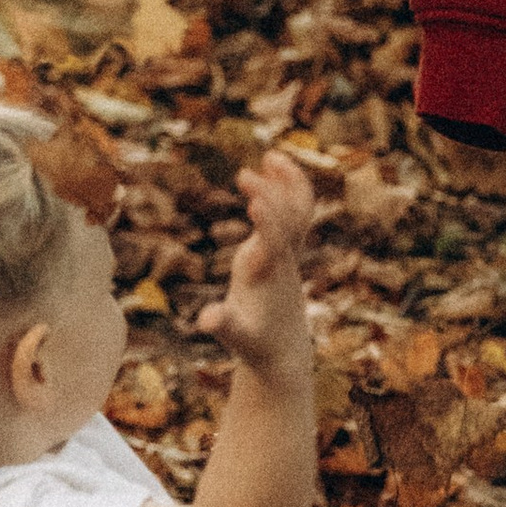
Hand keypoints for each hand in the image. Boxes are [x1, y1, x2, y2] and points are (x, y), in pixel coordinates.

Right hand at [207, 152, 315, 376]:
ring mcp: (288, 252)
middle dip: (270, 195)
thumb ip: (223, 325)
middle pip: (287, 220)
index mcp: (270, 277)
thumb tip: (207, 321)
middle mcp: (284, 259)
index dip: (268, 222)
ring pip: (299, 211)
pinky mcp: (284, 249)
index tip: (256, 201)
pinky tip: (273, 169)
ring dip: (289, 183)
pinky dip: (286, 189)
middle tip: (243, 175)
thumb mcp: (236, 337)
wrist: (283, 350)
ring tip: (272, 156)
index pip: (275, 244)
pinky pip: (293, 213)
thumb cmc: (256, 343)